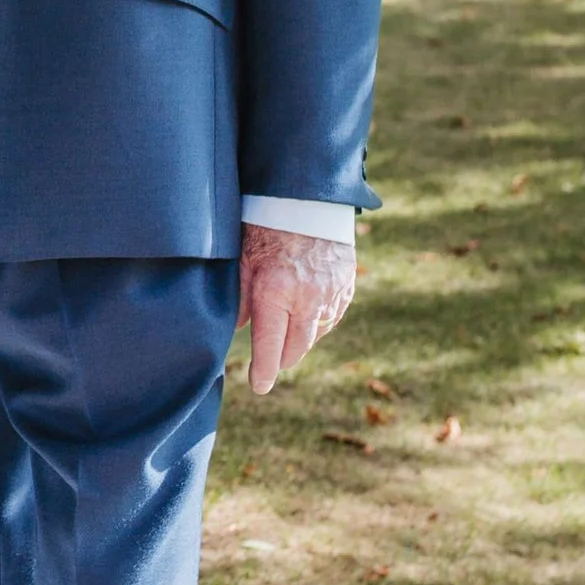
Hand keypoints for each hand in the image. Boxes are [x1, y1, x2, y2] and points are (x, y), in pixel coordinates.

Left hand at [236, 224, 355, 392]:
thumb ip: (239, 300)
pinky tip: (305, 317)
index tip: (259, 385)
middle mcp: (306, 298)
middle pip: (295, 349)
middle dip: (281, 360)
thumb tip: (238, 331)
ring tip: (284, 336)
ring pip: (315, 335)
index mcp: (274, 292)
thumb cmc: (264, 227)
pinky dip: (317, 324)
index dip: (263, 372)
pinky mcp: (346, 288)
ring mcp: (330, 294)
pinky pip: (331, 319)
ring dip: (299, 341)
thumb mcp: (241, 262)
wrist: (306, 199)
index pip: (269, 347)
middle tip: (269, 365)